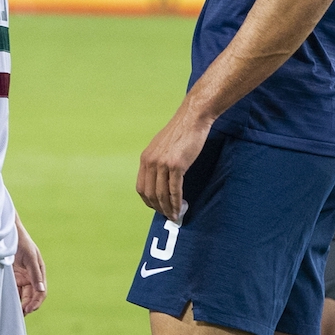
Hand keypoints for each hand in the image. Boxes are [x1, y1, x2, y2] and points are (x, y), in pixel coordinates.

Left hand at [12, 218, 46, 314]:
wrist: (6, 234)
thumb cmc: (21, 242)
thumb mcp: (30, 257)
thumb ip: (35, 274)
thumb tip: (42, 290)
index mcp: (38, 273)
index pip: (41, 292)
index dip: (36, 302)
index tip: (29, 309)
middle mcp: (31, 277)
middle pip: (31, 297)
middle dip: (27, 306)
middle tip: (20, 314)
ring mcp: (20, 279)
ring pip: (22, 296)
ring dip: (20, 305)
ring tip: (14, 313)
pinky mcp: (11, 279)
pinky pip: (13, 292)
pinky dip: (12, 299)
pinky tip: (7, 305)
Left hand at [136, 99, 212, 221]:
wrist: (192, 119)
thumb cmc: (181, 132)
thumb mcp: (161, 147)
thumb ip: (158, 162)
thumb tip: (160, 181)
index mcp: (145, 159)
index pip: (141, 188)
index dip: (148, 201)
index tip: (157, 208)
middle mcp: (150, 162)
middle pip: (150, 194)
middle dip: (159, 208)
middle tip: (168, 215)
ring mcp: (162, 164)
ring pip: (162, 194)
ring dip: (168, 208)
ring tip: (175, 216)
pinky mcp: (176, 165)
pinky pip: (175, 190)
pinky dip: (176, 202)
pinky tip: (180, 208)